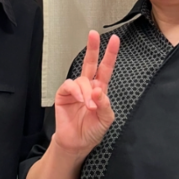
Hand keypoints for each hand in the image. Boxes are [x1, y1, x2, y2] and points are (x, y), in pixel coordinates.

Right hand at [53, 30, 119, 158]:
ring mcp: (75, 90)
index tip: (114, 40)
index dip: (110, 54)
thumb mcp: (106, 120)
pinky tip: (80, 99)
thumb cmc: (92, 131)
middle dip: (92, 48)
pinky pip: (69, 85)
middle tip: (93, 34)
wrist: (76, 143)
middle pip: (90, 62)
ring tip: (89, 106)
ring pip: (82, 79)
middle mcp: (88, 86)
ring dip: (87, 91)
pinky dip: (76, 92)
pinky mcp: (64, 94)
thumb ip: (105, 105)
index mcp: (100, 90)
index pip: (106, 68)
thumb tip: (98, 90)